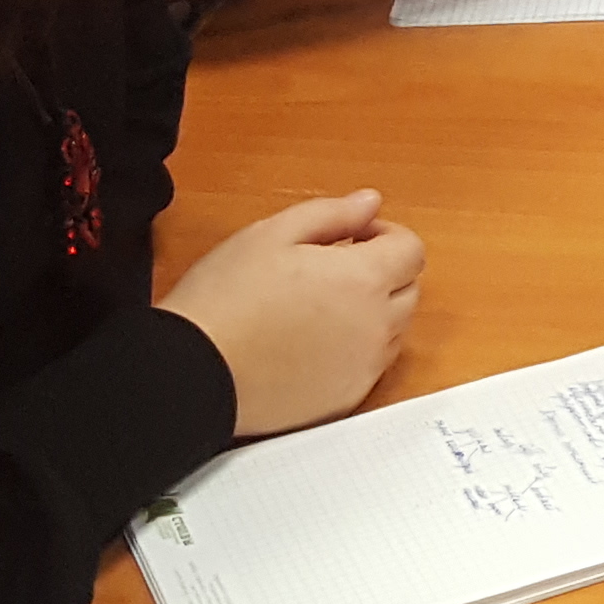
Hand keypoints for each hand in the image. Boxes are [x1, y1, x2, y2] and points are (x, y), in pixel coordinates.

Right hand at [161, 188, 427, 434]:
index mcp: (363, 280)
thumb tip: (369, 203)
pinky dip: (354, 351)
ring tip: (318, 307)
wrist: (191, 372)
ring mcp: (363, 367)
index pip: (412, 249)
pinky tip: (311, 344)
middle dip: (382, 273)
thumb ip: (332, 214)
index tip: (353, 237)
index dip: (386, 235)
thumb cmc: (224, 300)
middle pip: (409, 290)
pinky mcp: (345, 400)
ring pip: (393, 331)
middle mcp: (375, 326)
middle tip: (332, 270)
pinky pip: (369, 367)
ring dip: (373, 313)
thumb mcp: (272, 234)